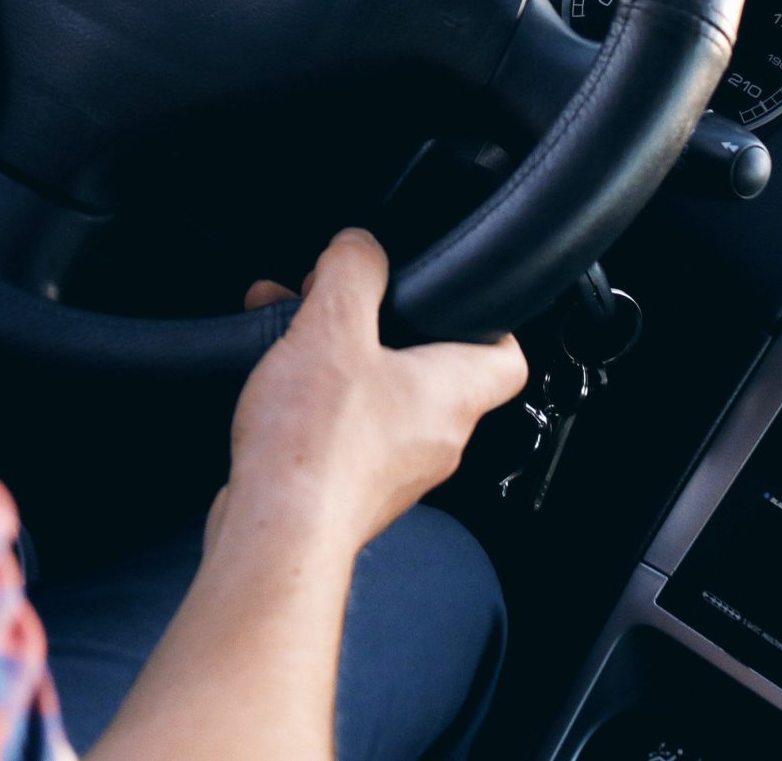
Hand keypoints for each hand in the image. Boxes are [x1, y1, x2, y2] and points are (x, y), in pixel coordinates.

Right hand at [217, 230, 527, 558]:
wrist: (276, 536)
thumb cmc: (315, 448)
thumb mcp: (332, 326)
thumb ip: (353, 271)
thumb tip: (360, 246)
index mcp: (453, 393)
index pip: (507, 356)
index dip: (488, 320)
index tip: (455, 298)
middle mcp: (436, 438)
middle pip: (429, 370)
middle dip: (379, 328)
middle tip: (339, 304)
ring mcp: (396, 471)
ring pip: (379, 398)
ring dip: (338, 360)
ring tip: (289, 335)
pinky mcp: (353, 492)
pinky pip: (345, 432)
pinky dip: (315, 402)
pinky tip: (274, 386)